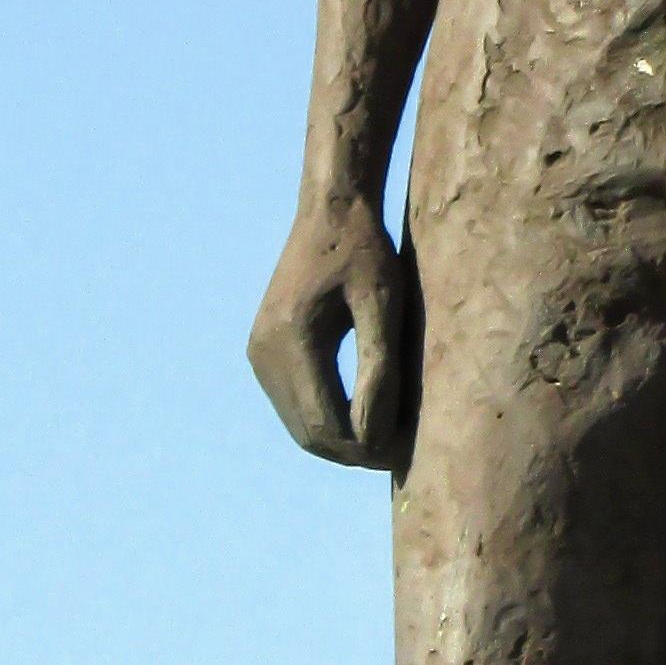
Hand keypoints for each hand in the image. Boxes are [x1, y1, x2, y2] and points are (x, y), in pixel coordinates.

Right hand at [247, 189, 407, 466]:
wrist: (330, 212)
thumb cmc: (366, 251)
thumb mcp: (384, 305)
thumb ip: (379, 369)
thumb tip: (373, 434)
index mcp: (293, 340)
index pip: (325, 424)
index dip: (365, 449)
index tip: (406, 452)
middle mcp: (265, 353)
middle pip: (307, 434)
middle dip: (353, 452)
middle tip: (400, 452)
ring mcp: (259, 354)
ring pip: (298, 426)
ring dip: (339, 440)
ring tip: (387, 436)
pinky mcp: (263, 351)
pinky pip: (293, 405)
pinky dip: (325, 419)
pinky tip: (362, 414)